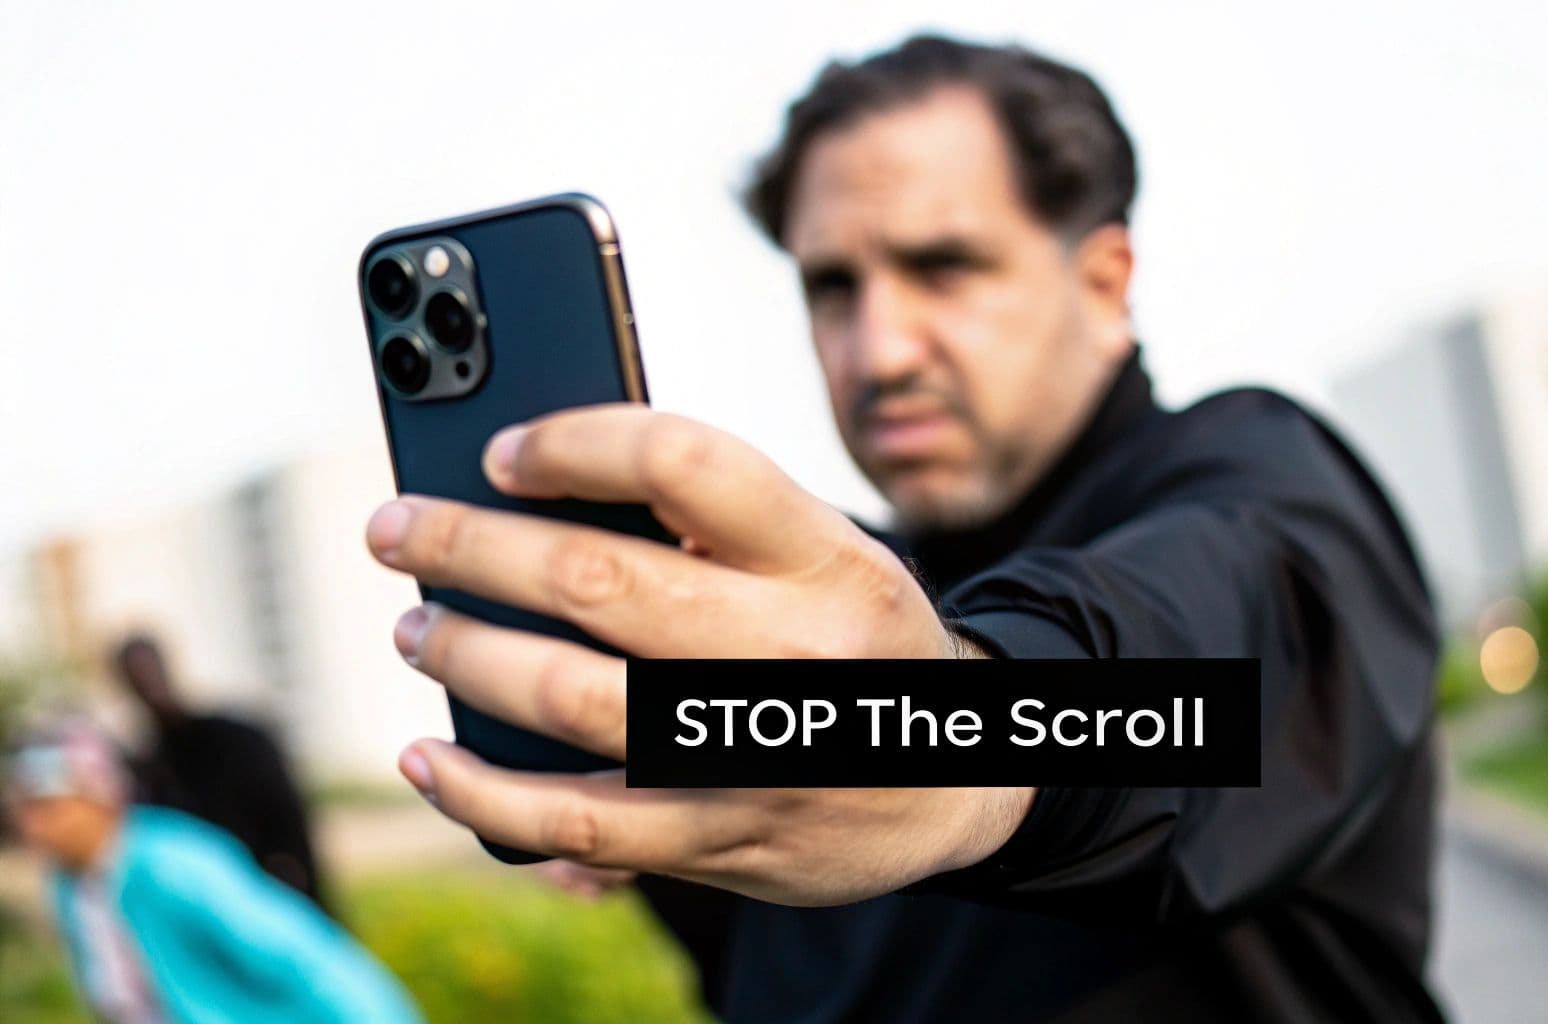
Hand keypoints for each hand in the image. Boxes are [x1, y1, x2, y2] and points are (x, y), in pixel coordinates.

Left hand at [367, 405, 1029, 904]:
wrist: (955, 779)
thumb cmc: (853, 637)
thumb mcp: (827, 552)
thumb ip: (718, 519)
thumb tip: (540, 494)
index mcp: (827, 558)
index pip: (680, 463)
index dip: (569, 443)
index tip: (502, 450)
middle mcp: (795, 653)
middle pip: (593, 578)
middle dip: (466, 545)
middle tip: (400, 530)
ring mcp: (753, 755)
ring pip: (565, 697)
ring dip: (461, 654)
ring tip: (416, 628)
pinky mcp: (721, 840)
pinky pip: (574, 822)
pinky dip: (481, 792)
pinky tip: (432, 757)